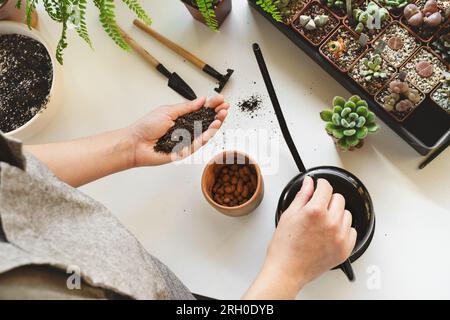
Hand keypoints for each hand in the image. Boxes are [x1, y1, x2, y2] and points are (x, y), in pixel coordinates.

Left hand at [128, 95, 228, 166]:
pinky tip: (213, 128)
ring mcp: (186, 140)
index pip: (200, 110)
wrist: (135, 143)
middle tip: (226, 108)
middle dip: (217, 114)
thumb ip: (187, 107)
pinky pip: (198, 144)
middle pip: (206, 121)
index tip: (220, 99)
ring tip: (222, 116)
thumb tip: (201, 100)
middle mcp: (186, 129)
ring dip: (215, 124)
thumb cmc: (146, 127)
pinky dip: (206, 136)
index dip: (211, 105)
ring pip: (205, 133)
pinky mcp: (185, 151)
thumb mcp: (168, 111)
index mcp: (182, 117)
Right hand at [243, 177, 356, 299]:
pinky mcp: (345, 249)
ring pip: (347, 214)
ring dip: (337, 214)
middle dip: (328, 199)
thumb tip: (309, 183)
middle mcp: (331, 223)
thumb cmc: (284, 246)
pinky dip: (343, 229)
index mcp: (316, 211)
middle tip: (317, 207)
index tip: (319, 185)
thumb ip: (302, 195)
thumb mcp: (289, 214)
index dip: (320, 184)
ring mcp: (340, 237)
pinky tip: (329, 233)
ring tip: (322, 223)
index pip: (326, 187)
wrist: (287, 270)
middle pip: (338, 198)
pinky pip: (352, 231)